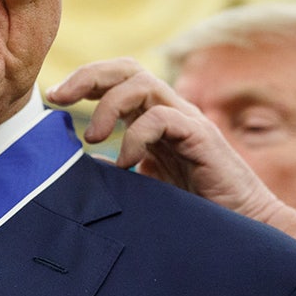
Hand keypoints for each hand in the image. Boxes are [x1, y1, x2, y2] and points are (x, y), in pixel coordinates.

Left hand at [46, 58, 295, 239]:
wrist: (245, 227)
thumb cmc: (196, 210)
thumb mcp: (145, 188)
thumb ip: (118, 172)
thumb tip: (81, 168)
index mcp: (153, 119)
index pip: (117, 79)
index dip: (83, 80)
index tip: (51, 98)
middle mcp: (169, 112)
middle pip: (127, 68)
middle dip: (87, 76)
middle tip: (57, 97)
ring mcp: (187, 121)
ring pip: (143, 84)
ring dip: (108, 106)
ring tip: (92, 139)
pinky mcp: (201, 137)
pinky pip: (163, 117)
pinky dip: (137, 135)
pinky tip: (127, 163)